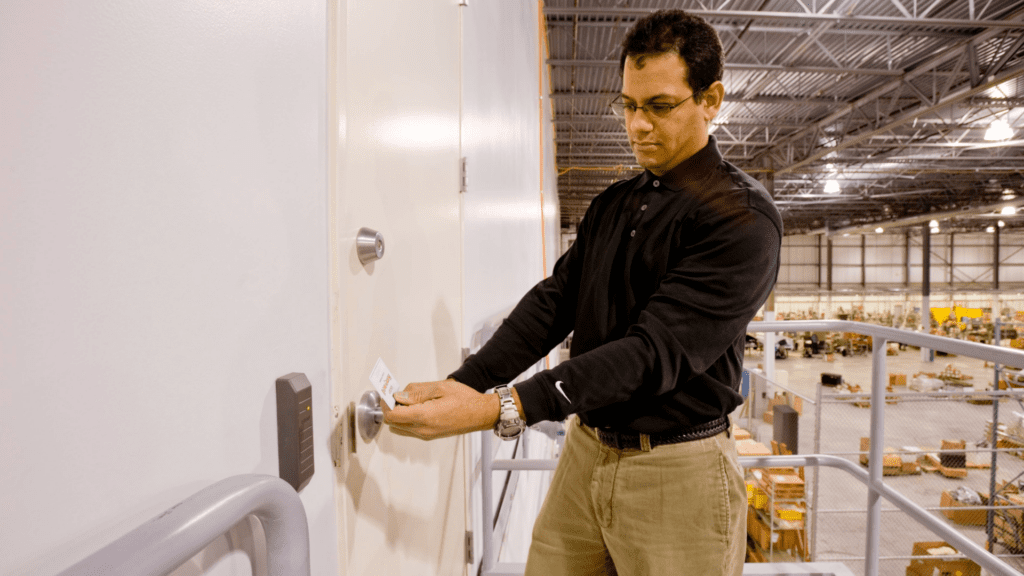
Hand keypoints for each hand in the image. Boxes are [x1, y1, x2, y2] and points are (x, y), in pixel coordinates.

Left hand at [382, 379, 499, 439]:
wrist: (480, 414)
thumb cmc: (465, 399)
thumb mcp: (439, 388)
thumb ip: (416, 392)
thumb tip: (398, 396)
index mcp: (425, 416)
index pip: (392, 416)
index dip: (385, 404)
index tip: (387, 394)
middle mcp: (423, 430)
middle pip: (393, 423)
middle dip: (391, 408)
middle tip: (398, 395)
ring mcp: (426, 435)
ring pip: (399, 428)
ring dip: (398, 415)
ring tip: (408, 400)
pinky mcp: (429, 436)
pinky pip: (409, 430)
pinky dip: (406, 419)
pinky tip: (416, 407)